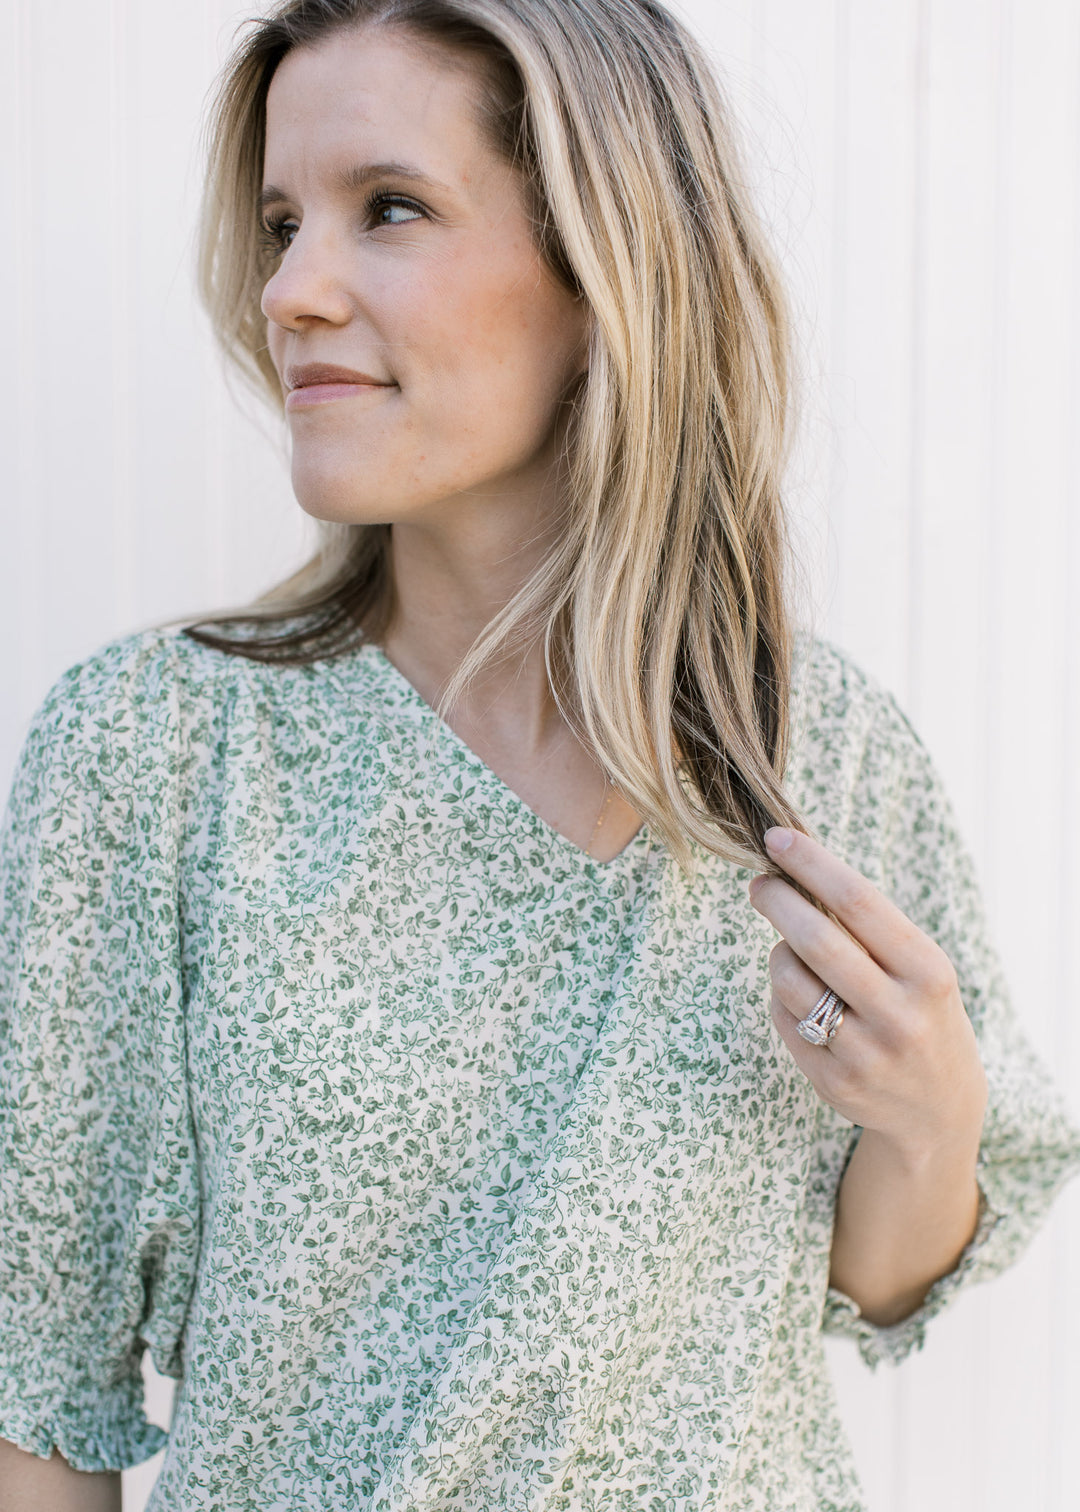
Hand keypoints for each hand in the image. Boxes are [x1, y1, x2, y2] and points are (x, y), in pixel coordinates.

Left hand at [748, 827, 987, 1161]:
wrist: (941, 1109)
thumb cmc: (919, 1012)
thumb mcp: (918, 970)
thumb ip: (868, 931)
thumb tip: (796, 869)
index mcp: (927, 971)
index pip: (860, 902)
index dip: (812, 865)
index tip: (777, 839)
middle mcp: (900, 1014)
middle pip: (816, 940)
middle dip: (777, 902)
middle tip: (758, 883)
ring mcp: (866, 1053)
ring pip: (789, 980)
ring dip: (779, 956)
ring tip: (795, 958)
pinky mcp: (834, 1083)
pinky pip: (783, 1020)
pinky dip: (782, 1000)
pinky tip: (804, 1003)